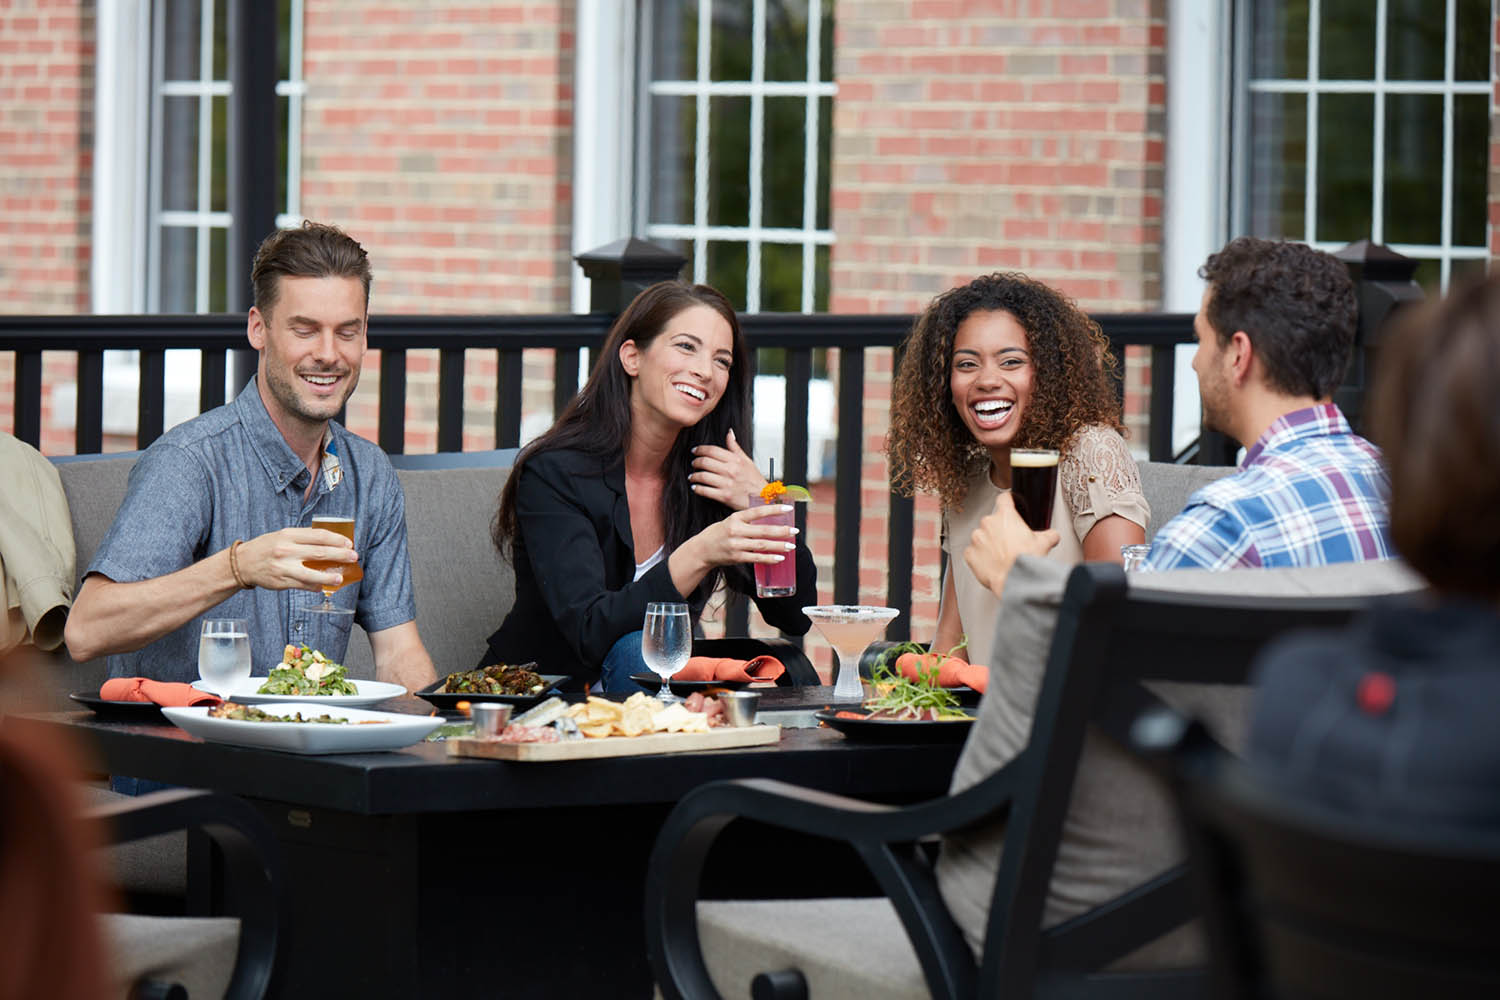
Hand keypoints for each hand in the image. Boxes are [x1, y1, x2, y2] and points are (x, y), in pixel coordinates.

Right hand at [235, 527, 357, 592]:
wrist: (242, 563)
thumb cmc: (266, 547)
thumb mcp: (282, 535)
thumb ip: (303, 538)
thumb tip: (329, 543)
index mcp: (288, 535)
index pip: (318, 535)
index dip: (336, 539)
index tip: (348, 543)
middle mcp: (286, 550)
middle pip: (318, 553)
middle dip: (339, 555)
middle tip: (353, 557)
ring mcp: (283, 567)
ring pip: (310, 573)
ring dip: (328, 576)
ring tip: (340, 578)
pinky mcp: (281, 581)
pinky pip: (302, 585)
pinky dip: (314, 585)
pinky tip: (323, 585)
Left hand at [689, 429, 765, 510]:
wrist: (762, 498)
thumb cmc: (754, 480)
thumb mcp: (747, 460)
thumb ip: (735, 447)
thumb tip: (729, 433)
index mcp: (735, 460)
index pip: (712, 450)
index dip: (700, 449)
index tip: (695, 451)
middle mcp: (731, 471)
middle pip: (705, 462)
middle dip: (695, 462)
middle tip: (693, 463)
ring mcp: (727, 484)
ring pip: (703, 476)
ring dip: (694, 476)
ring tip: (692, 476)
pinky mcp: (724, 496)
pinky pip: (705, 491)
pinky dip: (697, 489)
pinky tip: (695, 487)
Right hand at [691, 503, 798, 568]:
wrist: (702, 549)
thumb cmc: (719, 533)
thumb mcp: (731, 521)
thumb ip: (747, 520)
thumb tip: (770, 518)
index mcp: (736, 518)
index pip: (757, 512)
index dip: (774, 509)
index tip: (788, 508)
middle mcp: (736, 530)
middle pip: (763, 530)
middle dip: (781, 531)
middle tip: (795, 531)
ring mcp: (736, 545)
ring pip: (762, 545)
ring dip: (779, 546)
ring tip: (791, 546)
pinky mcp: (736, 557)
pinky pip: (756, 558)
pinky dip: (769, 558)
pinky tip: (780, 558)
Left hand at [963, 493, 1059, 599]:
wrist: (1014, 579)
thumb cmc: (1026, 560)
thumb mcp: (1045, 543)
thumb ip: (1049, 534)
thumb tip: (1052, 536)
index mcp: (1006, 516)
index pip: (1004, 499)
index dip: (1007, 502)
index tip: (1007, 504)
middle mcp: (988, 523)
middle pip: (993, 522)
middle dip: (1000, 531)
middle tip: (1010, 543)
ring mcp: (977, 538)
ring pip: (982, 537)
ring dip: (989, 544)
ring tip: (1000, 556)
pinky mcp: (969, 553)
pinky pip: (973, 552)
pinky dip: (980, 557)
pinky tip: (990, 563)